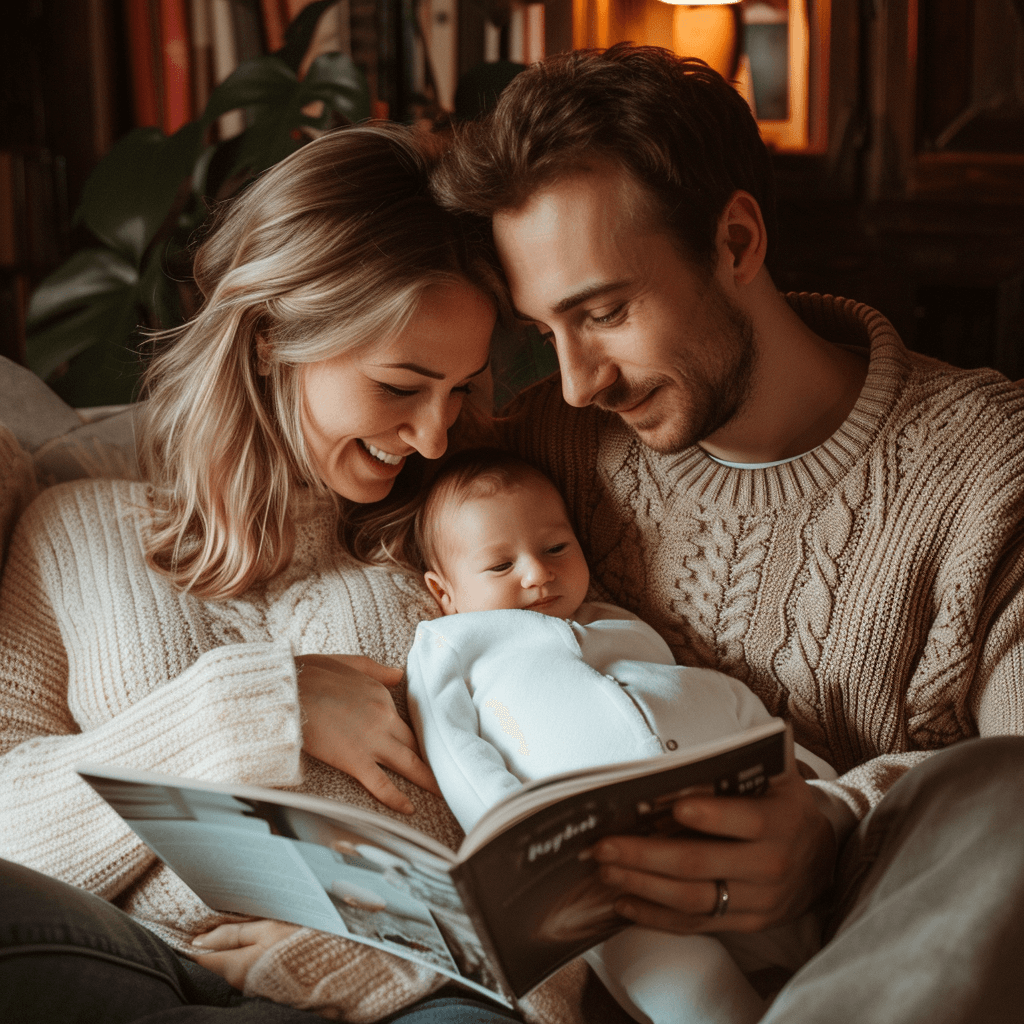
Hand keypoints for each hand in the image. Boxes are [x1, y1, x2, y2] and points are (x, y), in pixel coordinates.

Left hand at [189, 920, 298, 988]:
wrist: (335, 969)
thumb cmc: (302, 943)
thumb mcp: (268, 929)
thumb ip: (233, 935)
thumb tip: (198, 941)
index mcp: (236, 967)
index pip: (202, 957)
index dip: (196, 940)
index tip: (194, 924)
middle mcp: (240, 982)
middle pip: (217, 961)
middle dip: (216, 943)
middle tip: (225, 918)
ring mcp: (254, 987)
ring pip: (233, 965)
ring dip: (234, 948)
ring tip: (247, 925)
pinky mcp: (267, 986)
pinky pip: (249, 970)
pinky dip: (250, 955)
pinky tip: (263, 942)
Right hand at [295, 653, 440, 814]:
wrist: (285, 690)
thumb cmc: (310, 674)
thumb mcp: (350, 663)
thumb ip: (378, 670)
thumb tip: (400, 674)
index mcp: (382, 694)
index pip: (406, 719)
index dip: (416, 735)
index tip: (428, 746)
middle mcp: (383, 717)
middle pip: (414, 742)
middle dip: (432, 758)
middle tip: (450, 772)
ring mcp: (371, 740)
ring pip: (408, 763)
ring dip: (428, 779)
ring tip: (444, 792)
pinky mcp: (353, 759)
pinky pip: (380, 783)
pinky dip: (396, 797)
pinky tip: (409, 808)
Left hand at [592, 769, 835, 933]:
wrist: (823, 858)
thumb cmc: (783, 805)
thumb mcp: (776, 777)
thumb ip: (741, 766)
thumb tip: (686, 761)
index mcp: (781, 821)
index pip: (745, 821)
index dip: (711, 816)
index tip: (674, 807)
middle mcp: (771, 865)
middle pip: (701, 864)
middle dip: (646, 855)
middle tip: (605, 845)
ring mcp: (759, 901)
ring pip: (693, 900)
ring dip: (643, 886)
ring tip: (607, 870)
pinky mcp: (747, 923)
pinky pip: (697, 924)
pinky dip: (656, 917)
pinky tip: (625, 902)